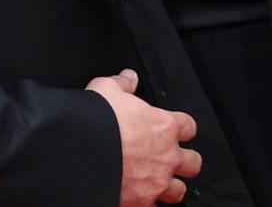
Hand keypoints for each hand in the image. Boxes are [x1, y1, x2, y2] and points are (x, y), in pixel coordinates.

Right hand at [86, 69, 201, 205]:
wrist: (78, 154)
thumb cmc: (95, 122)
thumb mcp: (107, 90)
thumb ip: (122, 84)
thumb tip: (129, 77)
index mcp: (163, 126)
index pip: (189, 127)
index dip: (182, 128)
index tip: (175, 129)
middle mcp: (166, 156)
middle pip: (193, 163)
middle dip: (184, 161)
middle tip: (170, 158)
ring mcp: (156, 182)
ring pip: (179, 191)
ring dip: (170, 187)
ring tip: (157, 182)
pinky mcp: (141, 203)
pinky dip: (147, 203)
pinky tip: (138, 197)